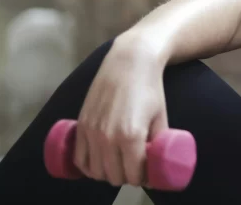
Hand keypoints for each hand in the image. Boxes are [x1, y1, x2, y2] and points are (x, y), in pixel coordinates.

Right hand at [72, 36, 168, 187]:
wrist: (129, 62)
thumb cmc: (149, 88)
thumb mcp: (160, 116)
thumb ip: (158, 142)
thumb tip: (157, 163)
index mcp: (131, 136)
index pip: (134, 174)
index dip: (142, 178)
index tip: (147, 174)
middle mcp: (108, 137)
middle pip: (114, 176)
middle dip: (126, 177)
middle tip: (134, 170)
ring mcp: (92, 132)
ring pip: (95, 171)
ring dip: (107, 174)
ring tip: (118, 166)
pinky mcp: (81, 125)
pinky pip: (79, 159)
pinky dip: (89, 167)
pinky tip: (99, 164)